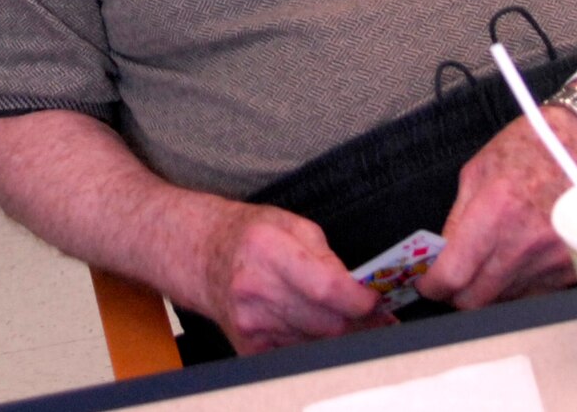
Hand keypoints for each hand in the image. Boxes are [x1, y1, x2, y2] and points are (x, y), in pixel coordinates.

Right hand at [202, 204, 393, 354]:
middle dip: (355, 319)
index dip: (360, 300)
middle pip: (328, 323)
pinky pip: (298, 353)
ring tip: (338, 314)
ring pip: (318, 342)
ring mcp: (250, 322)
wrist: (201, 255)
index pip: (328, 288)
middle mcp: (255, 288)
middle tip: (366, 310)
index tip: (375, 299)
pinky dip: (311, 341)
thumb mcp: (289, 223)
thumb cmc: (247, 235)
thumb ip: (327, 254)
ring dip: (335, 331)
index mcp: (268, 249)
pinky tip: (308, 323)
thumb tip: (361, 288)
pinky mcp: (248, 346)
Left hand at [415, 110, 576, 308]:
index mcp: (496, 210)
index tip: (428, 284)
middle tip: (452, 278)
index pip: (455, 274)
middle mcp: (525, 241)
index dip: (434, 286)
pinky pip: (534, 293)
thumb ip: (456, 218)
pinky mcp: (572, 267)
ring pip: (505, 300)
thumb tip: (440, 254)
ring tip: (488, 261)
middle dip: (457, 294)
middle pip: (478, 299)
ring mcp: (552, 258)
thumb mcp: (477, 171)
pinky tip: (516, 260)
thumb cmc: (530, 148)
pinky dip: (518, 284)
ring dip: (489, 289)